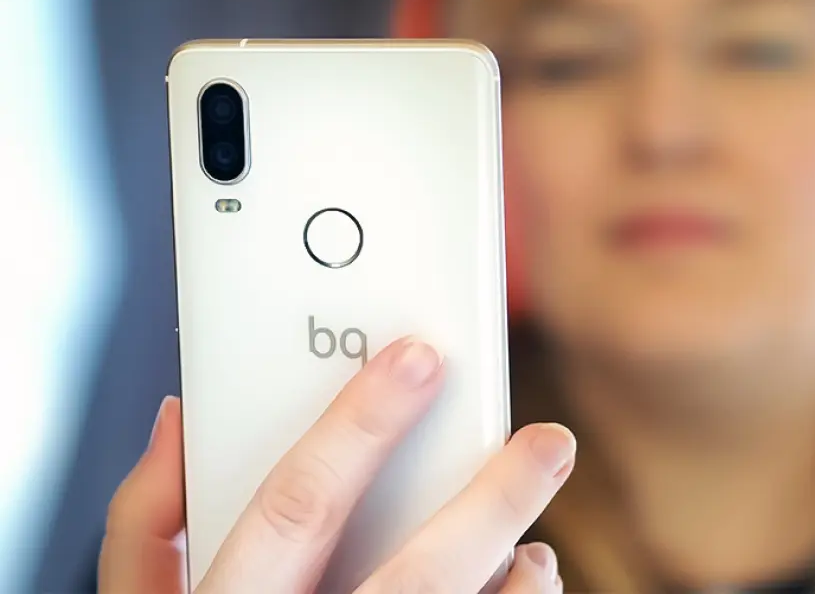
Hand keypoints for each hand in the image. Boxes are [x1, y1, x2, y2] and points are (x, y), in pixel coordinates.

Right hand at [99, 337, 573, 592]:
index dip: (360, 426)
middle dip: (494, 501)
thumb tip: (183, 417)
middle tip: (550, 442)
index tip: (417, 358)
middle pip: (421, 575)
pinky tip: (520, 587)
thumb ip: (150, 525)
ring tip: (536, 546)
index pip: (296, 509)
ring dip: (520, 575)